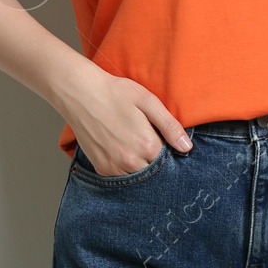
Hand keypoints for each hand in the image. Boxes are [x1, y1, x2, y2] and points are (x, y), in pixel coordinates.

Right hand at [57, 65, 192, 176]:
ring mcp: (114, 167)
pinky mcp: (101, 168)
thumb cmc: (115, 92)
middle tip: (143, 135)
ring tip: (131, 140)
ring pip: (137, 174)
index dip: (166, 146)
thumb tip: (186, 148)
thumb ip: (170, 126)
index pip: (168, 158)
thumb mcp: (148, 101)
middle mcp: (130, 161)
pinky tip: (120, 146)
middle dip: (153, 157)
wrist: (80, 93)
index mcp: (146, 145)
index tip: (159, 136)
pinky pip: (120, 175)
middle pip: (153, 169)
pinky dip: (124, 165)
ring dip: (139, 163)